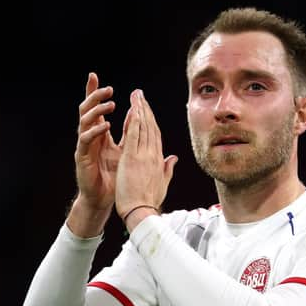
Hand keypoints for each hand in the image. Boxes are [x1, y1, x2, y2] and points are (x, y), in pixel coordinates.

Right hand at [74, 72, 120, 211]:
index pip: (95, 108)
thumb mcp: (126, 151)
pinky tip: (106, 126)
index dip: (93, 92)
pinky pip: (85, 140)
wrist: (103, 199)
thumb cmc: (114, 177)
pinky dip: (95, 131)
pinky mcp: (82, 157)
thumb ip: (130, 133)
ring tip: (110, 105)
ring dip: (98, 111)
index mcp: (99, 134)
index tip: (94, 75)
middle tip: (107, 89)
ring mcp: (84, 146)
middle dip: (94, 96)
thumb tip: (139, 115)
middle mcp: (90, 136)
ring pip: (84, 121)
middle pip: (86, 109)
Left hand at [116, 89, 177, 228]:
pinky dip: (133, 120)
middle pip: (150, 126)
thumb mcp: (162, 183)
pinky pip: (134, 134)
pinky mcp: (132, 158)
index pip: (155, 135)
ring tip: (135, 95)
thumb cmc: (149, 202)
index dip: (151, 119)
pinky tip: (131, 108)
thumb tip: (173, 158)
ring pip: (143, 126)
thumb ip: (168, 169)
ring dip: (139, 108)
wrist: (141, 212)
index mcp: (159, 160)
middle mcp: (153, 154)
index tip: (147, 108)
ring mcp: (143, 155)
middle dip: (145, 108)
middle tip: (140, 94)